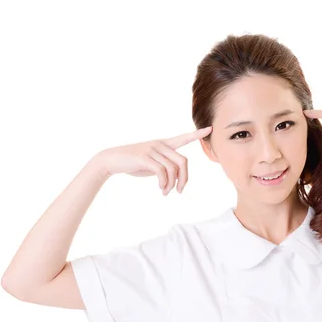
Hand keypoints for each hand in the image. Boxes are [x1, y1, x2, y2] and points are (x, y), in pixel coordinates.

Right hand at [94, 126, 212, 194]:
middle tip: (179, 191)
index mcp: (163, 144)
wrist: (111, 160)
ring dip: (172, 184)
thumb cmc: (133, 163)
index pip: (183, 138)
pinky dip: (164, 183)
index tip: (210, 129)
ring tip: (166, 192)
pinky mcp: (145, 157)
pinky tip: (161, 188)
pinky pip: (162, 172)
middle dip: (184, 179)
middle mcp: (160, 144)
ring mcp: (152, 150)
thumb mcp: (152, 165)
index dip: (197, 134)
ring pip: (173, 169)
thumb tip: (175, 179)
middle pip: (183, 162)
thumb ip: (165, 167)